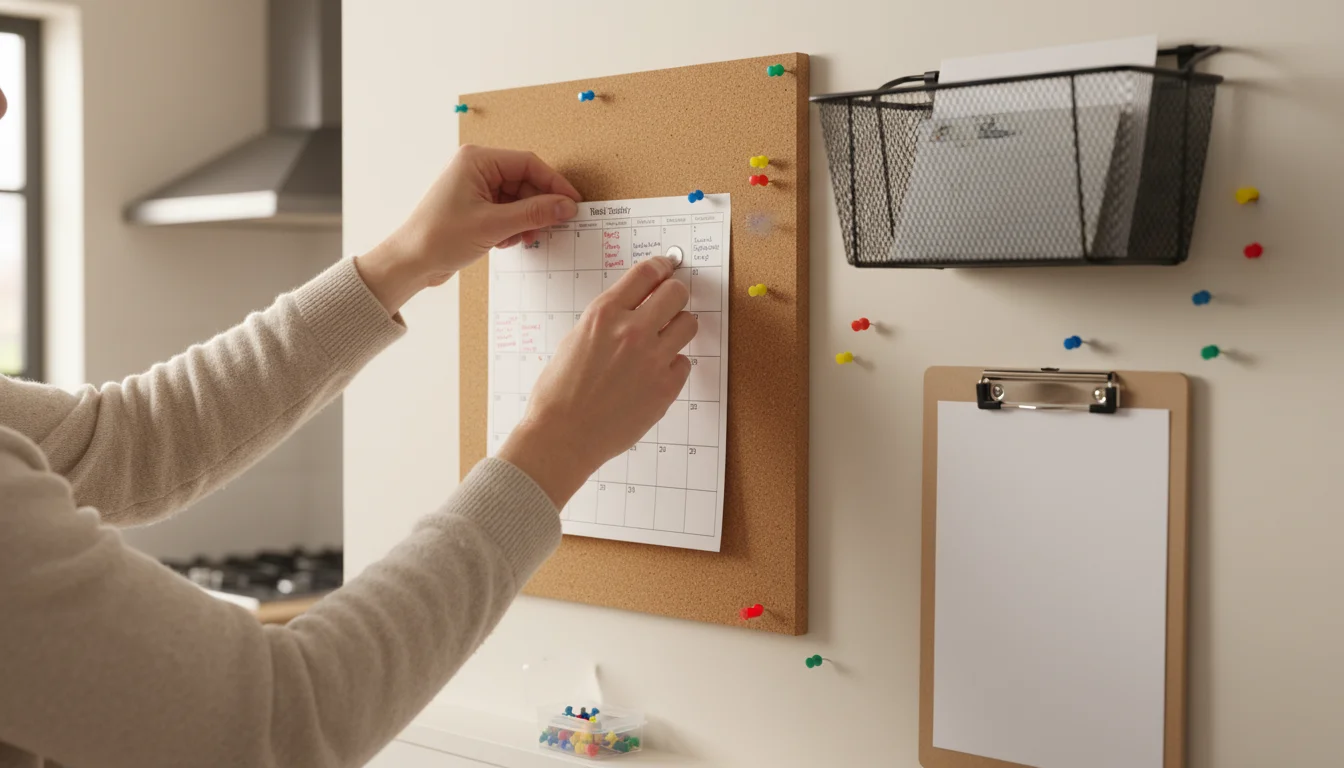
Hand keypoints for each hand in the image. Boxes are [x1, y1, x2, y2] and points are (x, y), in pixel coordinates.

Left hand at [355, 145, 580, 312]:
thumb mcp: (494, 225)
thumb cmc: (440, 237)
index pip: (528, 164)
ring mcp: (474, 187)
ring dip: (525, 220)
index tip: (572, 203)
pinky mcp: (474, 206)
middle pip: (524, 181)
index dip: (554, 184)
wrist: (410, 262)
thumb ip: (534, 213)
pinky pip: (505, 210)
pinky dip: (512, 226)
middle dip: (537, 207)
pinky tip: (505, 242)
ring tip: (520, 239)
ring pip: (517, 199)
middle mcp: (475, 168)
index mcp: (477, 160)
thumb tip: (566, 206)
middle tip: (548, 229)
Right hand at [498, 257, 696, 507]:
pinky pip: (684, 363)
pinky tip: (653, 375)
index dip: (661, 267)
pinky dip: (673, 366)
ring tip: (663, 341)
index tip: (667, 268)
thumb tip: (631, 310)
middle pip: (676, 292)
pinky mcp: (666, 387)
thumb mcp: (575, 340)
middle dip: (674, 295)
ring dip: (678, 328)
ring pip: (689, 324)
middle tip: (669, 304)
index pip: (646, 273)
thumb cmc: (559, 393)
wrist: (562, 436)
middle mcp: (632, 330)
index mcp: (604, 313)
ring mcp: (653, 358)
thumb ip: (606, 321)